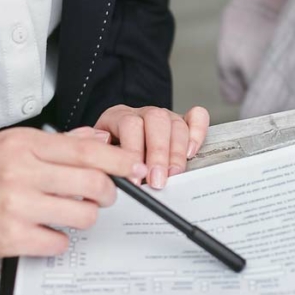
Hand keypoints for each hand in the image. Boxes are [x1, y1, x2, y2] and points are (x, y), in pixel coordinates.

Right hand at [0, 127, 146, 261]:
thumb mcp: (5, 146)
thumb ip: (54, 143)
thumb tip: (98, 140)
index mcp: (22, 144)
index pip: (86, 150)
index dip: (119, 160)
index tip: (135, 167)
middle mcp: (21, 171)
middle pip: (94, 183)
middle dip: (108, 194)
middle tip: (102, 197)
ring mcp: (16, 205)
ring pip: (83, 215)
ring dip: (83, 218)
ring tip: (67, 215)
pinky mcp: (10, 237)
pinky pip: (59, 242)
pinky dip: (57, 241)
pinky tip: (42, 233)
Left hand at [94, 105, 209, 189]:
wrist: (115, 146)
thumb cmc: (108, 155)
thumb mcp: (97, 155)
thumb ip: (102, 159)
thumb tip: (111, 170)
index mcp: (118, 116)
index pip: (129, 125)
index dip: (133, 152)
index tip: (135, 179)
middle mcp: (143, 113)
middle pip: (156, 121)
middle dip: (158, 154)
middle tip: (157, 181)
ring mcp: (165, 116)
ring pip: (176, 124)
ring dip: (176, 153)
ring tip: (173, 175)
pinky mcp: (183, 121)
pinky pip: (197, 117)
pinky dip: (197, 133)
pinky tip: (191, 152)